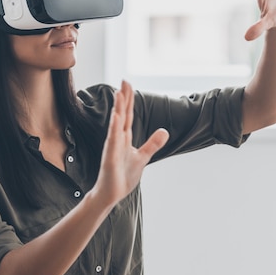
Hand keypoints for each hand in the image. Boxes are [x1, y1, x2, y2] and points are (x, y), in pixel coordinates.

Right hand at [92, 81, 168, 207]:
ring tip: (119, 94)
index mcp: (124, 137)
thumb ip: (152, 144)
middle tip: (124, 80)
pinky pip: (112, 142)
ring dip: (117, 109)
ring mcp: (112, 148)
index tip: (127, 83)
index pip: (127, 114)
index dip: (128, 99)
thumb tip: (165, 131)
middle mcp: (117, 139)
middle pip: (121, 114)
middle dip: (123, 98)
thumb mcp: (142, 157)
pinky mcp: (110, 158)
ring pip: (115, 125)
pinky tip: (116, 118)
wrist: (111, 194)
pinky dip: (114, 129)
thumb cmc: (122, 175)